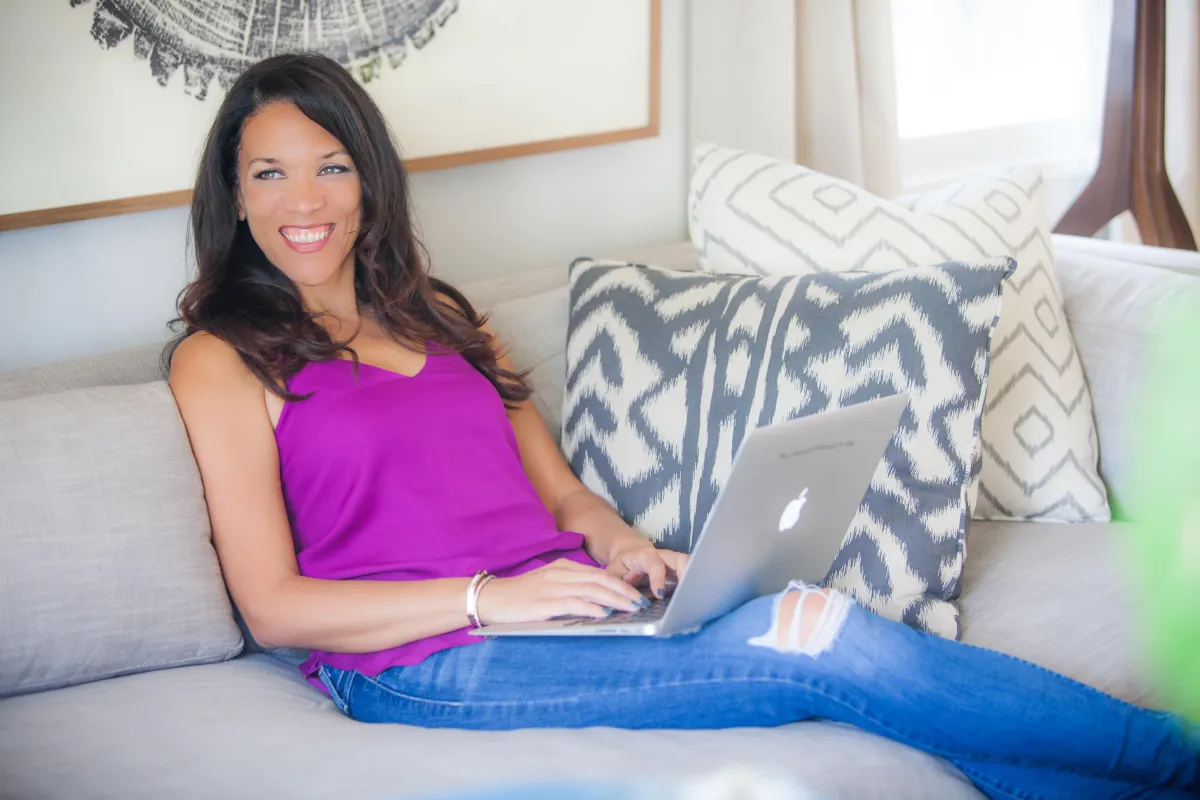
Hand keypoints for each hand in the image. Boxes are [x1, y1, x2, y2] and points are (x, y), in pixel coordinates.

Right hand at [476, 559, 647, 624]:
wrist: (492, 598)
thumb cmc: (521, 595)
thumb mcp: (548, 584)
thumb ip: (570, 587)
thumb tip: (598, 600)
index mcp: (563, 568)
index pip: (599, 574)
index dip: (621, 584)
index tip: (636, 594)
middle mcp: (561, 574)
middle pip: (600, 580)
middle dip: (624, 591)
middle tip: (641, 602)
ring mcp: (553, 587)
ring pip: (591, 590)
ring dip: (614, 600)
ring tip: (631, 608)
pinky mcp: (544, 603)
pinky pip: (573, 603)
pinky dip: (591, 608)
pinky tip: (603, 613)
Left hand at [604, 538, 688, 599]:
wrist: (629, 551)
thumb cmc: (622, 563)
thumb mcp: (613, 572)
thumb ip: (617, 584)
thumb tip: (623, 601)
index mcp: (645, 556)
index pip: (655, 564)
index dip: (658, 578)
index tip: (659, 594)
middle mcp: (663, 556)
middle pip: (679, 559)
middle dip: (686, 573)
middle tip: (687, 593)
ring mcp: (673, 562)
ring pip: (689, 564)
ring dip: (693, 580)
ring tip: (694, 598)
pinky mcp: (679, 569)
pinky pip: (690, 573)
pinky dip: (692, 584)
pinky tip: (692, 598)